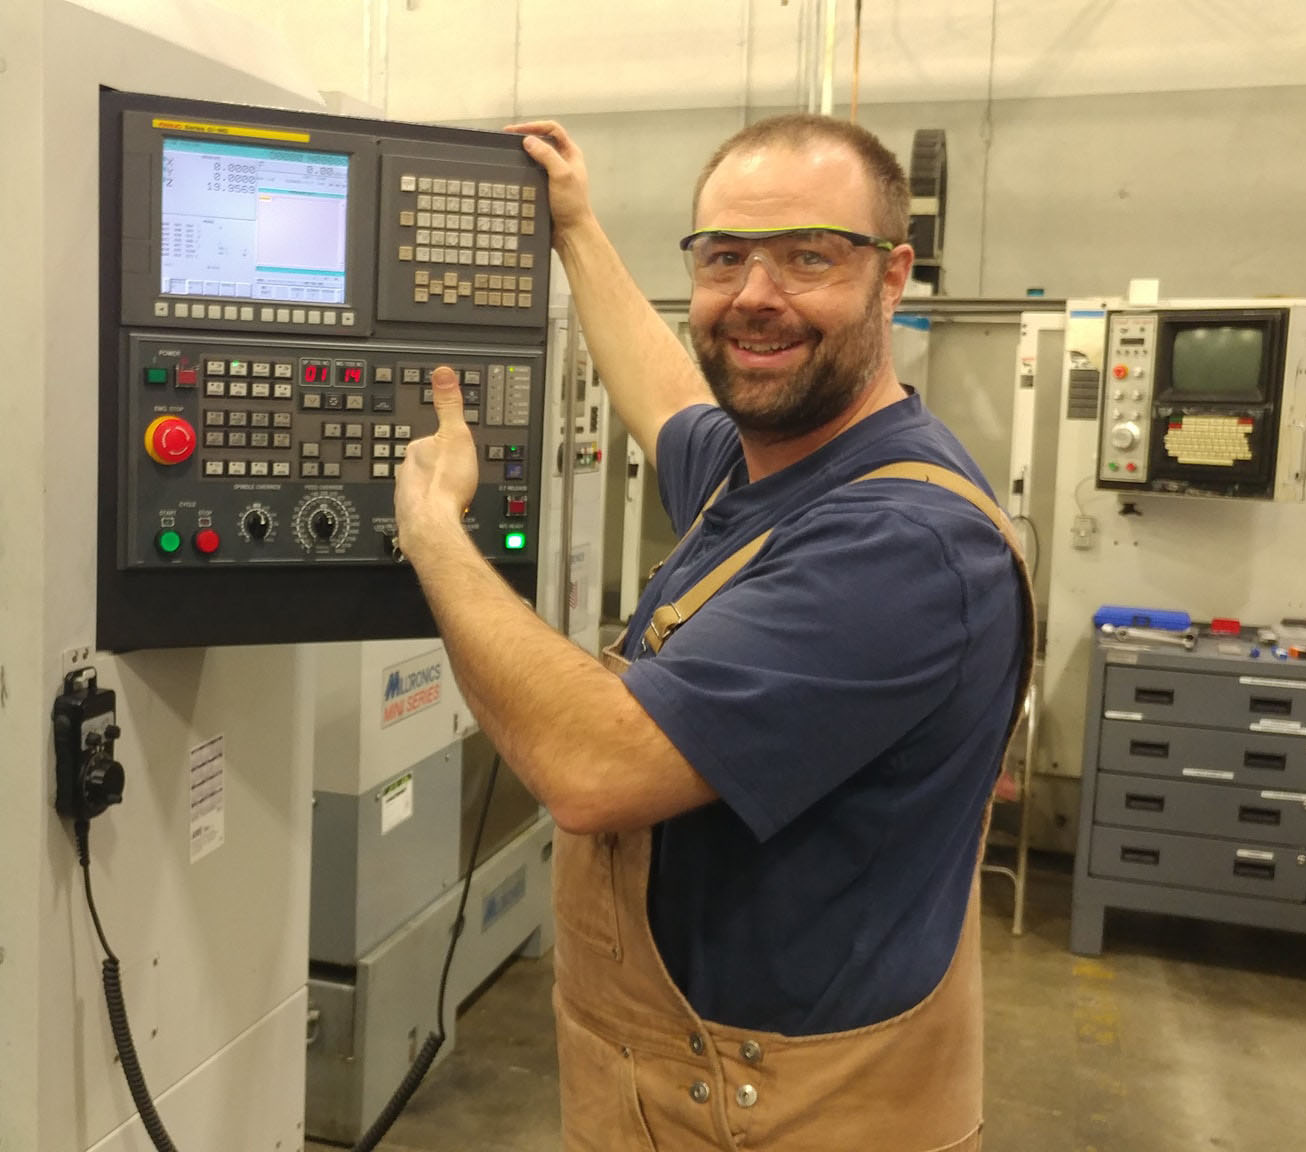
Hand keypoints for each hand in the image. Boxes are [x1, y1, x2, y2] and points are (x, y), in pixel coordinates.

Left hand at [393, 366, 477, 556]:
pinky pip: (422, 509)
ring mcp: (405, 495)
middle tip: (455, 475)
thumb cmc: (445, 484)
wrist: (432, 525)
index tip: (455, 453)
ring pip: (420, 488)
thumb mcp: (456, 434)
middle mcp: (405, 471)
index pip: (429, 442)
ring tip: (449, 495)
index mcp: (417, 450)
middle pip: (423, 466)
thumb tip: (442, 373)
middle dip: (436, 469)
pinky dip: (431, 509)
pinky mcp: (409, 517)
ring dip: (433, 490)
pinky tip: (442, 513)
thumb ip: (449, 404)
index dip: (444, 447)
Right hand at [503, 120, 594, 241]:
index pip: (553, 129)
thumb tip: (528, 140)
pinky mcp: (545, 187)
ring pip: (535, 156)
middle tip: (507, 139)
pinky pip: (531, 172)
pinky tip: (513, 171)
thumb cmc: (572, 205)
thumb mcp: (562, 175)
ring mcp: (553, 175)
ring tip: (508, 154)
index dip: (534, 126)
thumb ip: (547, 155)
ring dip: (522, 153)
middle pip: (542, 140)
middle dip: (525, 137)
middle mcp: (562, 161)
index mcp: (571, 154)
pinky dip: (522, 169)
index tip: (515, 131)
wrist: (570, 233)